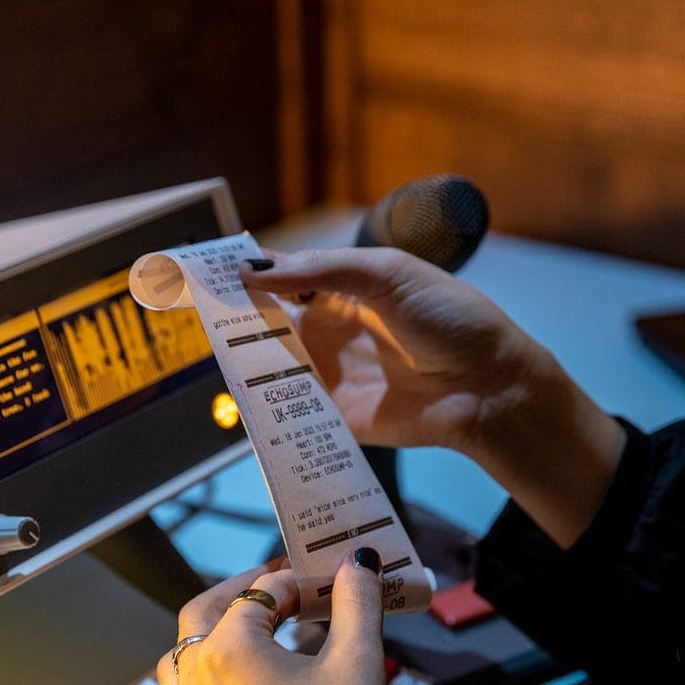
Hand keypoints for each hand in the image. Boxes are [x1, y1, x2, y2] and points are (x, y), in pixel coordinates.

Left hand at [157, 550, 392, 684]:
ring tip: (254, 624)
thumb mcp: (358, 669)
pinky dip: (209, 667)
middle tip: (282, 583)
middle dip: (244, 589)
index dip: (299, 578)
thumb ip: (357, 606)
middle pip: (205, 610)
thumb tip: (356, 566)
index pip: (262, 591)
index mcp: (230, 652)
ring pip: (184, 651)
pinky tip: (243, 679)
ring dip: (215, 627)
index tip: (326, 578)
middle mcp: (197, 681)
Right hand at [240, 246, 625, 548]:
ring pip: (270, 365)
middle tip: (194, 308)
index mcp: (344, 289)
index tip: (205, 269)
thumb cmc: (451, 318)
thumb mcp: (387, 273)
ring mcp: (330, 373)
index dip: (247, 273)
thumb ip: (320, 270)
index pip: (283, 277)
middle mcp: (331, 331)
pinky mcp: (334, 416)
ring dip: (241, 358)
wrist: (489, 386)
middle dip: (233, 316)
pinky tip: (239, 388)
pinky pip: (290, 408)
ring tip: (208, 345)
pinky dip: (264, 401)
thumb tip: (256, 270)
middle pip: (267, 323)